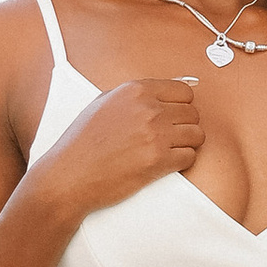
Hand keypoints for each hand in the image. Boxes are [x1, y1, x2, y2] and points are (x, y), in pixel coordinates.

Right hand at [46, 79, 204, 216]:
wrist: (70, 175)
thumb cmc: (82, 143)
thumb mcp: (103, 103)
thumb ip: (134, 96)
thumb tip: (163, 92)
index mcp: (135, 91)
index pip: (184, 91)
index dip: (182, 105)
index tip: (176, 115)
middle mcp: (148, 109)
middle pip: (193, 113)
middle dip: (185, 125)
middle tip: (171, 136)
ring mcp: (155, 135)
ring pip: (197, 135)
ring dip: (187, 143)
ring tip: (170, 150)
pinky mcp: (158, 161)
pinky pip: (189, 157)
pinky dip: (182, 162)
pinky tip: (166, 163)